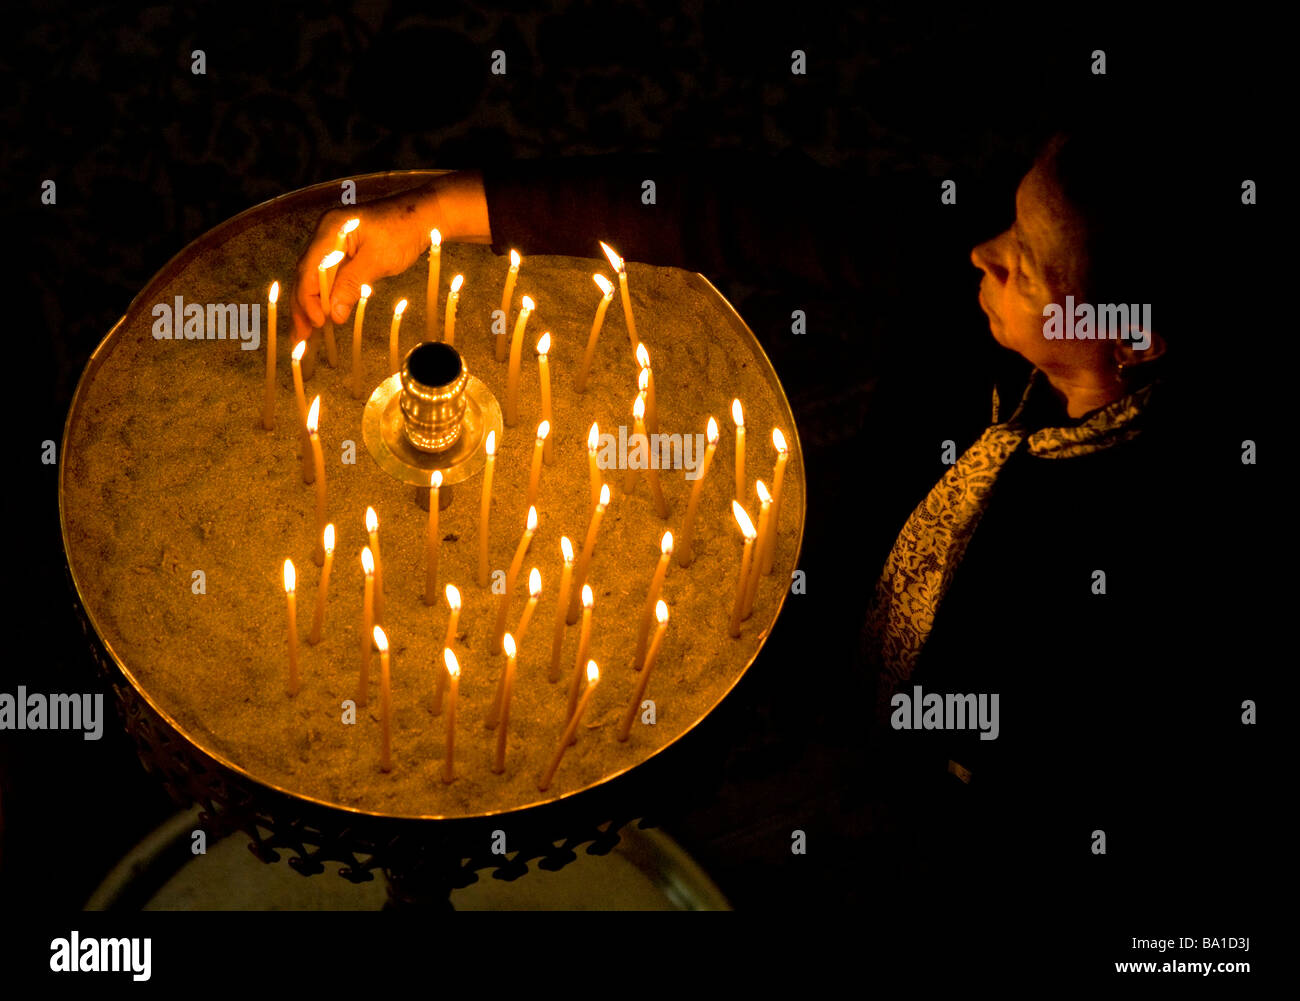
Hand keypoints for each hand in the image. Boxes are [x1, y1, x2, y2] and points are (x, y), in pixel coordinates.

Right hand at [290, 186, 437, 344]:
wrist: (422, 216)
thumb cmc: (403, 232)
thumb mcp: (378, 260)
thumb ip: (351, 284)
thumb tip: (333, 314)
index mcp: (330, 230)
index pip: (309, 270)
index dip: (310, 299)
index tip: (318, 323)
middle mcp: (325, 235)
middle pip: (306, 275)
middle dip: (302, 306)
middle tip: (300, 337)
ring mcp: (333, 242)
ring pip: (314, 278)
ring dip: (310, 304)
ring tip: (305, 332)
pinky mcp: (343, 251)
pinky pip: (327, 276)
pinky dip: (324, 296)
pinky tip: (323, 314)